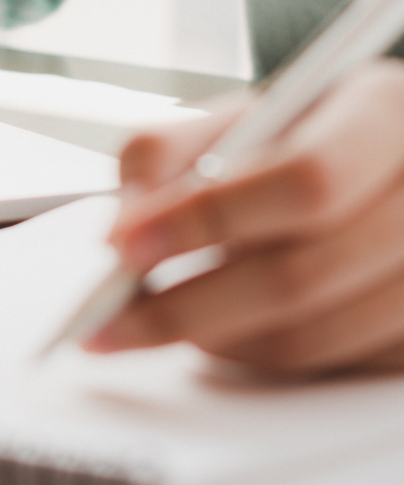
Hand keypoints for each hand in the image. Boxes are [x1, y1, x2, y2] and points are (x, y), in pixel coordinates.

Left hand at [86, 59, 403, 373]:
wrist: (379, 160)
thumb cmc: (302, 135)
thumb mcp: (238, 116)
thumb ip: (165, 151)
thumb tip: (120, 228)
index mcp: (384, 117)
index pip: (304, 180)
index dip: (207, 217)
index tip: (124, 246)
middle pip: (299, 276)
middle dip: (185, 305)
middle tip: (108, 317)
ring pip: (308, 338)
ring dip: (213, 337)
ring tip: (154, 319)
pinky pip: (321, 368)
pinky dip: (251, 354)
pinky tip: (218, 327)